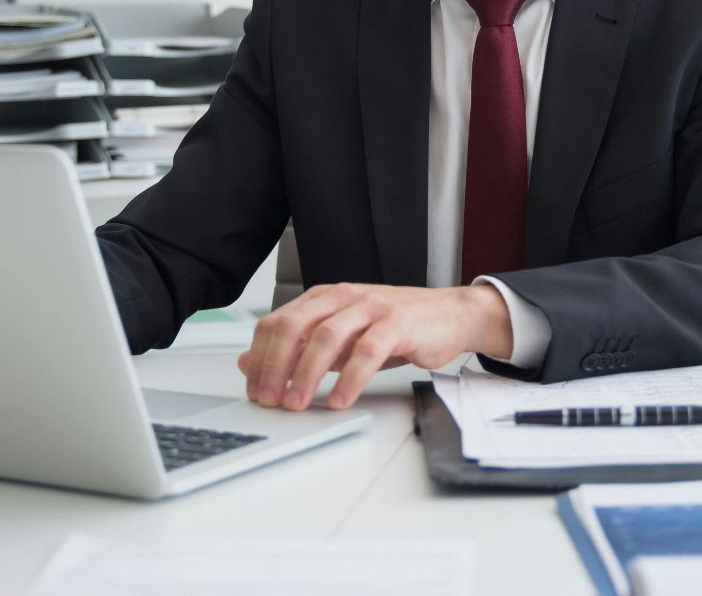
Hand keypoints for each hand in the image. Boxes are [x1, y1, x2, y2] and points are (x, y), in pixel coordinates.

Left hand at [235, 283, 513, 410]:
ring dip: (306, 374)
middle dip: (275, 365)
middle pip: (295, 326)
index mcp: (324, 298)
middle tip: (269, 398)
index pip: (277, 321)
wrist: (450, 315)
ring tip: (297, 403)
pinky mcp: (398, 323)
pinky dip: (349, 379)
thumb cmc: (396, 327)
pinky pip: (367, 352)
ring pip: (327, 337)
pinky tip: (339, 400)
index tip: (254, 388)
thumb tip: (251, 362)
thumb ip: (300, 348)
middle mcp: (343, 297)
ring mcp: (371, 308)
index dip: (260, 356)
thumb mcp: (342, 337)